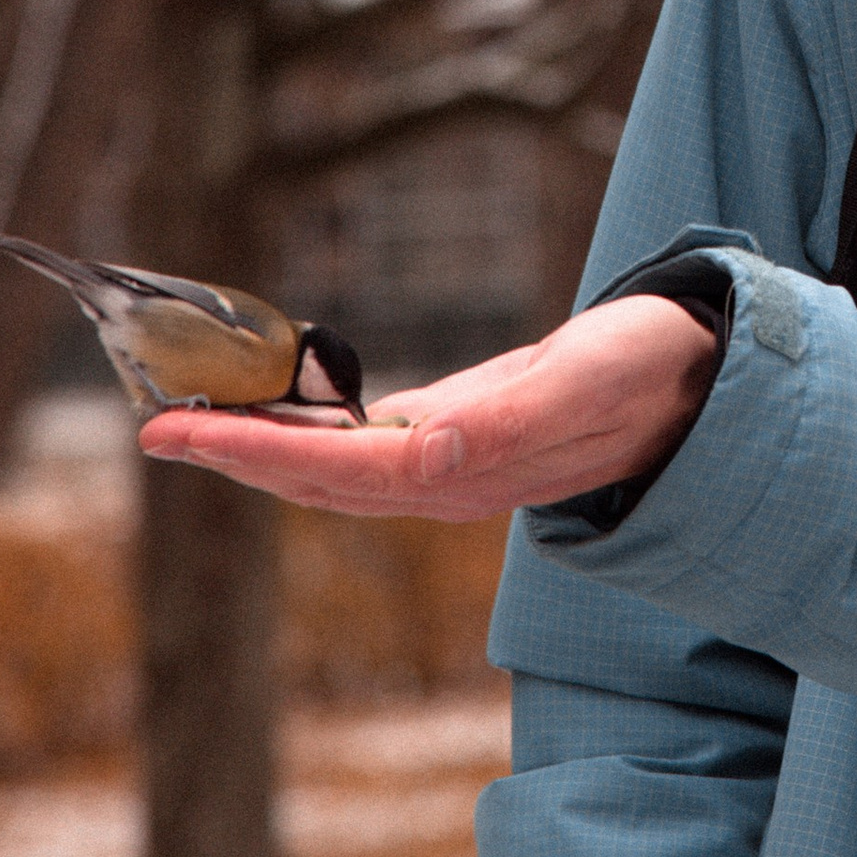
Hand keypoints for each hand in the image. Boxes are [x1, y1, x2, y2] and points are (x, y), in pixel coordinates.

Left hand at [135, 293, 723, 518]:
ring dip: (260, 447)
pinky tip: (276, 406)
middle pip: (316, 481)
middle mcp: (445, 482)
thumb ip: (510, 420)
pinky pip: (359, 445)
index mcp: (465, 473)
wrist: (702, 381)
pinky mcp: (456, 438)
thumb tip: (420, 452)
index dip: (252, 453)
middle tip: (155, 427)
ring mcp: (449, 467)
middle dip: (234, 456)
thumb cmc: (650, 373)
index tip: (176, 434)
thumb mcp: (588, 381)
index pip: (334, 472)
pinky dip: (306, 428)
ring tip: (192, 418)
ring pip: (331, 470)